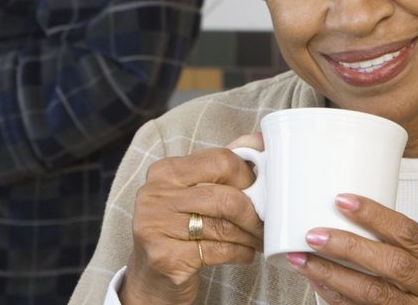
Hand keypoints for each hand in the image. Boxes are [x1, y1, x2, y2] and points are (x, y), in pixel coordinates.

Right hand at [119, 133, 264, 304]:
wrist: (151, 277)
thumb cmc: (178, 229)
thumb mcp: (193, 192)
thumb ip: (221, 166)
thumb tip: (260, 139)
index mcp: (164, 171)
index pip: (219, 160)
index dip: (248, 176)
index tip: (260, 190)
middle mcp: (155, 195)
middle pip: (225, 197)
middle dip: (254, 213)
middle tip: (266, 223)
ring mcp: (156, 226)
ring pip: (224, 226)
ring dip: (250, 236)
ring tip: (259, 239)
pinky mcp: (165, 257)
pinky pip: (218, 251)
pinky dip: (240, 253)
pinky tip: (244, 253)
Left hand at [288, 194, 417, 303]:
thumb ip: (408, 250)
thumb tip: (352, 219)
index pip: (410, 234)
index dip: (375, 215)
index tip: (342, 200)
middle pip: (392, 265)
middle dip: (349, 248)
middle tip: (314, 235)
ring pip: (375, 295)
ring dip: (334, 276)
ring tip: (303, 261)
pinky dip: (338, 299)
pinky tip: (318, 285)